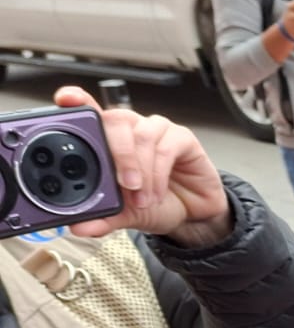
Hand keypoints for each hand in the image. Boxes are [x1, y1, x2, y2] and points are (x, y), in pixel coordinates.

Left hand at [52, 87, 231, 246]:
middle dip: (117, 155)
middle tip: (123, 185)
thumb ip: (103, 217)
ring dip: (141, 171)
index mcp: (109, 139)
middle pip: (115, 120)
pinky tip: (156, 193)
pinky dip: (159, 175)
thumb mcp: (125, 215)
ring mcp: (157, 131)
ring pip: (141, 136)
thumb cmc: (157, 205)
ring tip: (142, 199)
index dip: (77, 101)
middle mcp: (131, 129)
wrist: (192, 217)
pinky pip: (166, 148)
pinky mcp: (182, 138)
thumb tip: (79, 227)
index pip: (89, 112)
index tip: (66, 100)